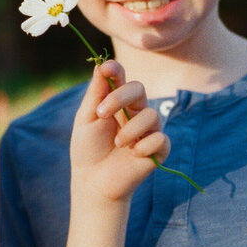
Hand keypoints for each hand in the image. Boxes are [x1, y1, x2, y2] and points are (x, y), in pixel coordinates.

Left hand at [71, 60, 169, 202]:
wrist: (94, 181)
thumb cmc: (88, 149)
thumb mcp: (86, 120)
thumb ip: (95, 94)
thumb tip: (101, 65)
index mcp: (117, 101)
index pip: (121, 78)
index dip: (115, 70)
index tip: (107, 68)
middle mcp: (136, 111)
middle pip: (139, 89)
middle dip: (120, 97)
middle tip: (102, 114)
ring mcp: (149, 129)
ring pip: (151, 114)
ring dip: (131, 129)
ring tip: (118, 143)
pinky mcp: (159, 148)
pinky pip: (160, 138)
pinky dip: (144, 146)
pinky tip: (133, 154)